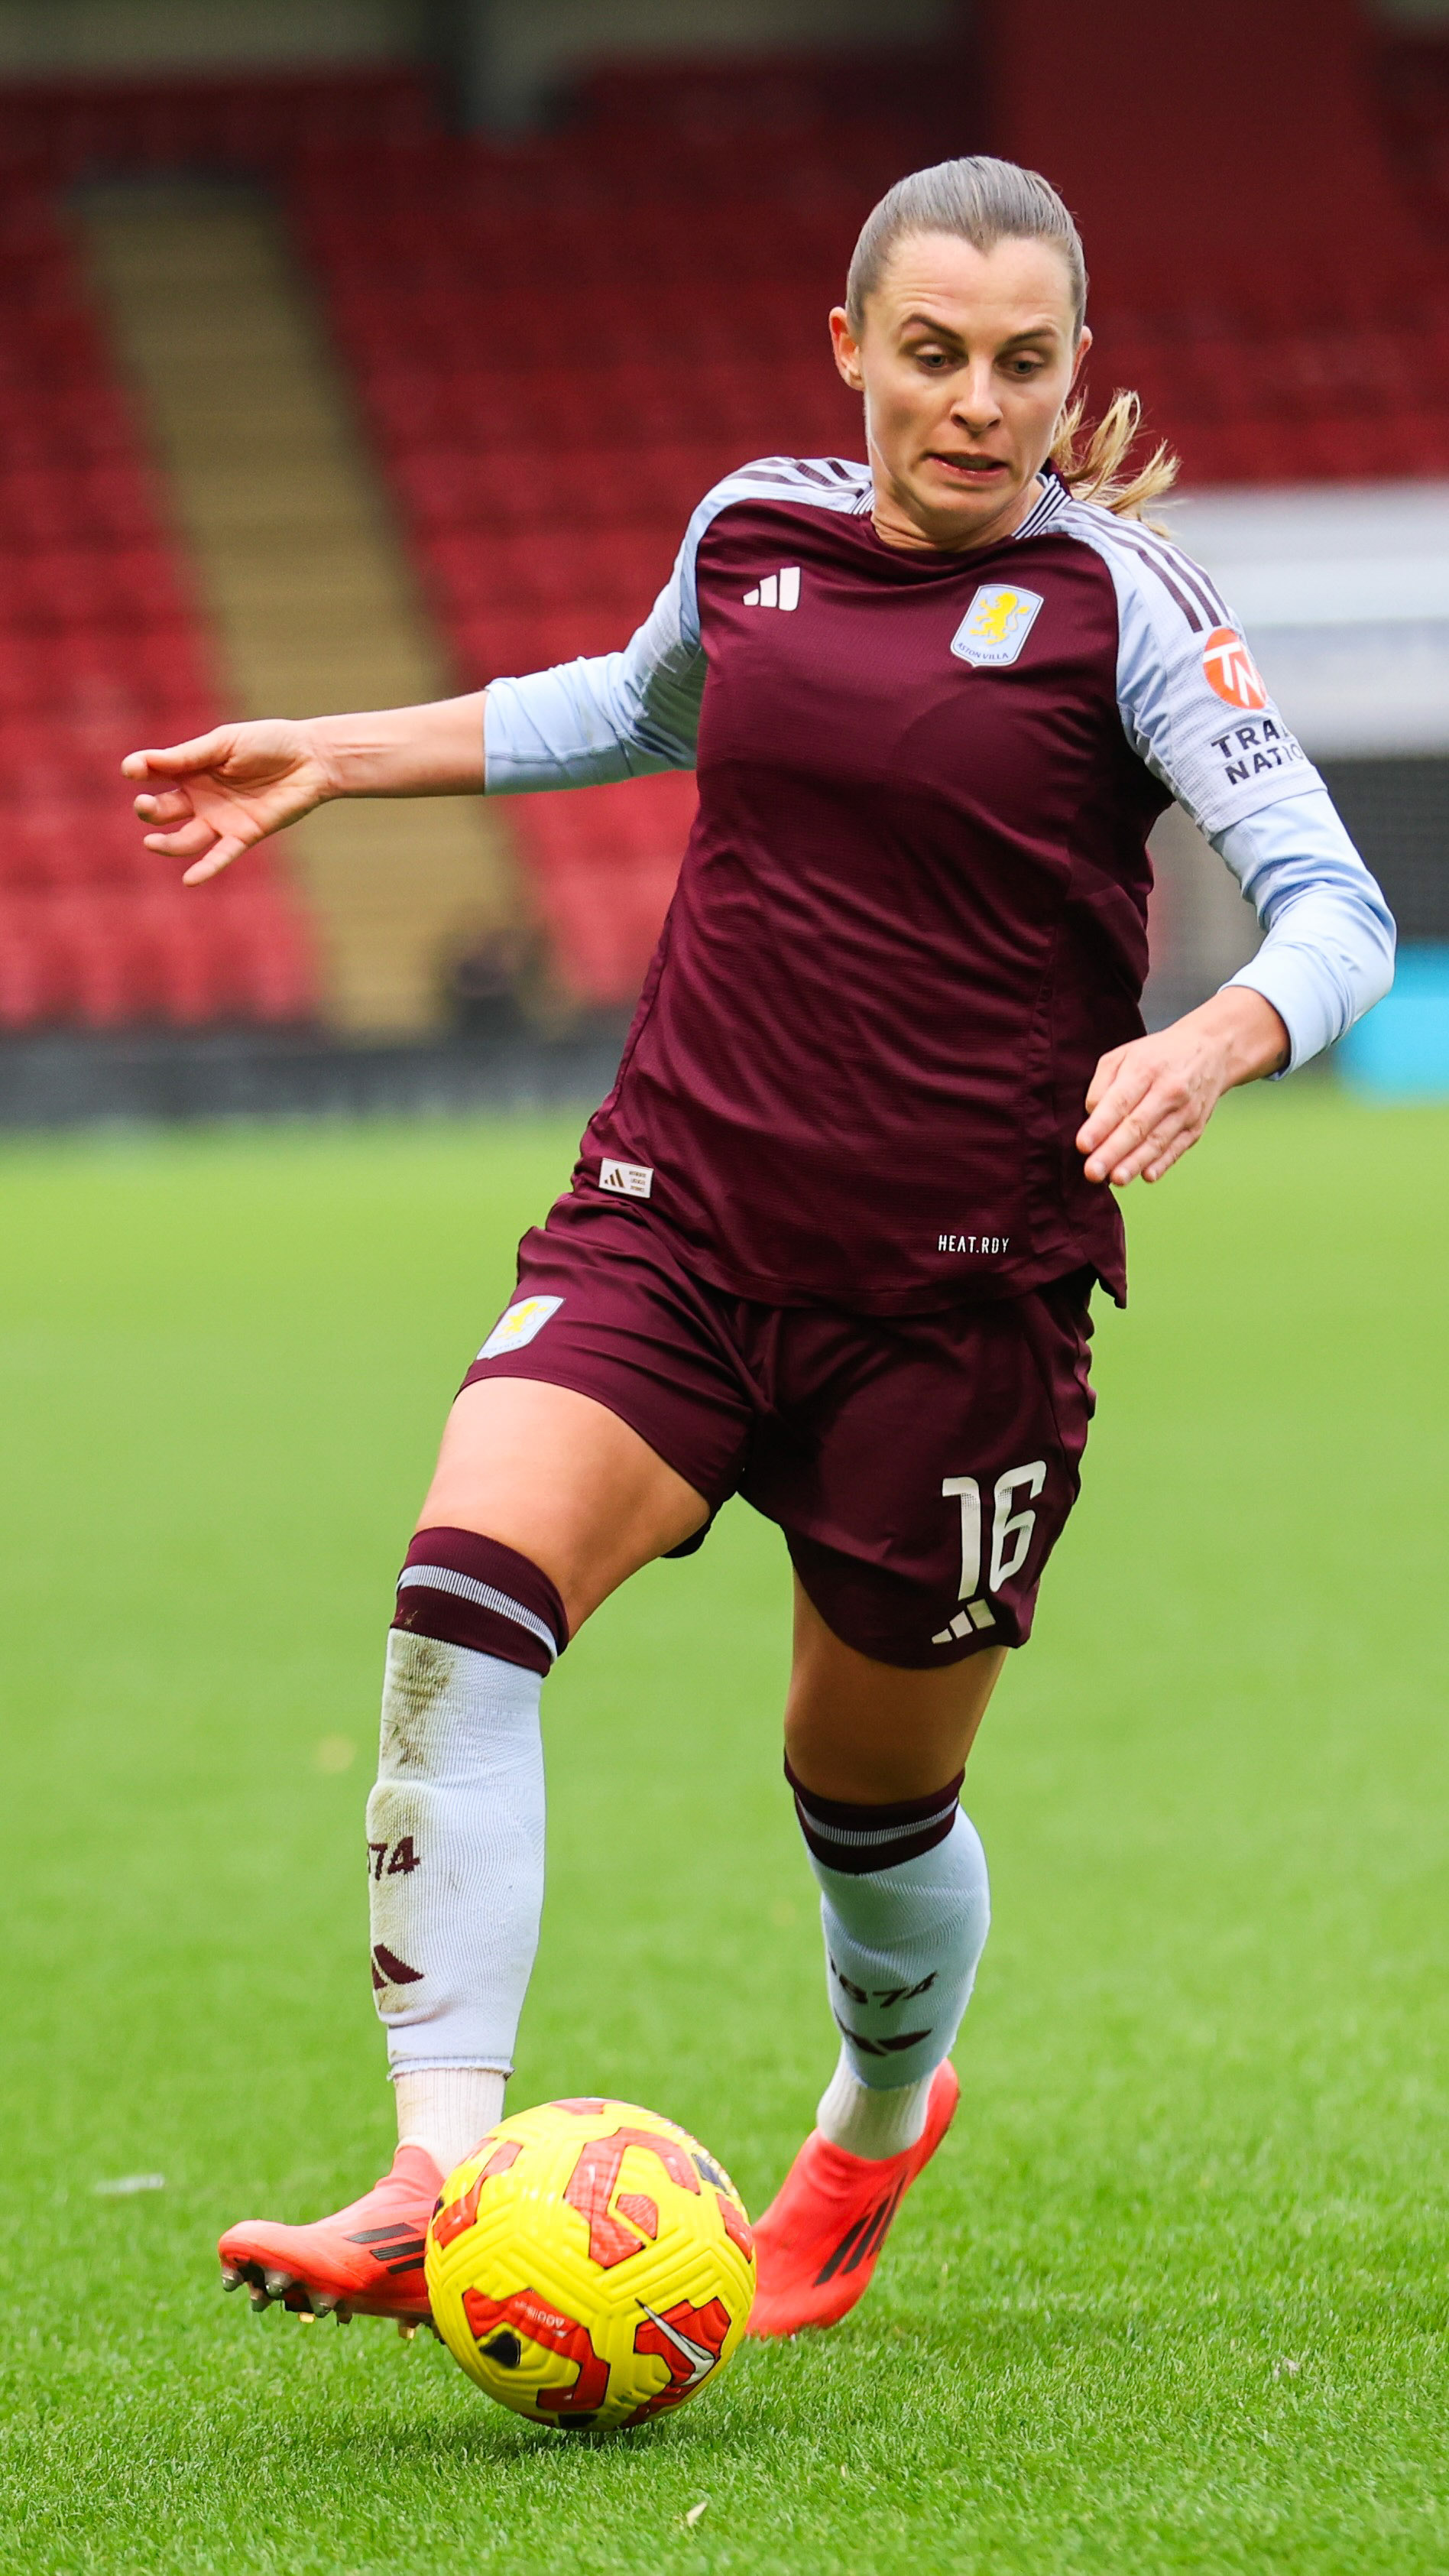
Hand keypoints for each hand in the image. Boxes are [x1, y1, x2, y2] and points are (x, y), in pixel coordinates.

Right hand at [123, 720, 336, 884]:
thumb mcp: (224, 743)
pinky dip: (206, 869)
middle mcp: (200, 797)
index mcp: (192, 769)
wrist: (310, 759)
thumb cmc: (268, 743)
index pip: (155, 773)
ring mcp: (220, 819)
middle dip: (149, 809)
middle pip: (163, 810)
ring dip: (166, 844)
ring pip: (184, 840)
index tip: (132, 769)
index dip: (141, 771)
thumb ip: (188, 755)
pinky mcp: (243, 835)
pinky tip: (189, 880)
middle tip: (144, 805)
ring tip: (151, 843)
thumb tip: (144, 762)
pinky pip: (221, 856)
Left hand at [1077, 989, 1288, 1186]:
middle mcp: (1168, 1091)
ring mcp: (1185, 1111)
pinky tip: (1146, 1176)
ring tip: (1116, 1179)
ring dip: (1135, 1163)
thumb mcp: (1124, 1055)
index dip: (1101, 1125)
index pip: (1120, 1101)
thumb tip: (1091, 1117)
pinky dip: (1162, 1163)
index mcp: (1145, 1069)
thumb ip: (1102, 1085)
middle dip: (1113, 1151)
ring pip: (1157, 1141)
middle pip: (1137, 1126)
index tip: (1082, 1144)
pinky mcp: (1196, 1126)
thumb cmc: (1157, 1056)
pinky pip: (1177, 1148)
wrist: (1211, 1050)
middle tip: (1092, 1172)